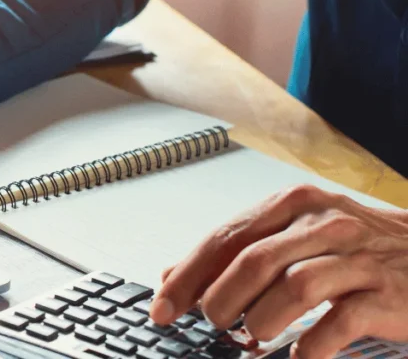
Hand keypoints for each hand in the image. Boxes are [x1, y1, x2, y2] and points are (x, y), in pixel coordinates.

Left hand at [150, 184, 407, 358]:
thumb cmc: (359, 247)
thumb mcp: (297, 234)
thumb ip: (238, 251)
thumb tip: (173, 276)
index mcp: (294, 205)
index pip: (225, 237)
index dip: (187, 275)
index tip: (162, 306)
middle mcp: (325, 223)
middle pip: (253, 261)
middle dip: (221, 300)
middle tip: (213, 324)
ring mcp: (358, 258)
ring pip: (293, 287)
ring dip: (262, 320)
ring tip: (255, 335)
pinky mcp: (387, 294)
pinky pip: (339, 322)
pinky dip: (311, 345)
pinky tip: (299, 356)